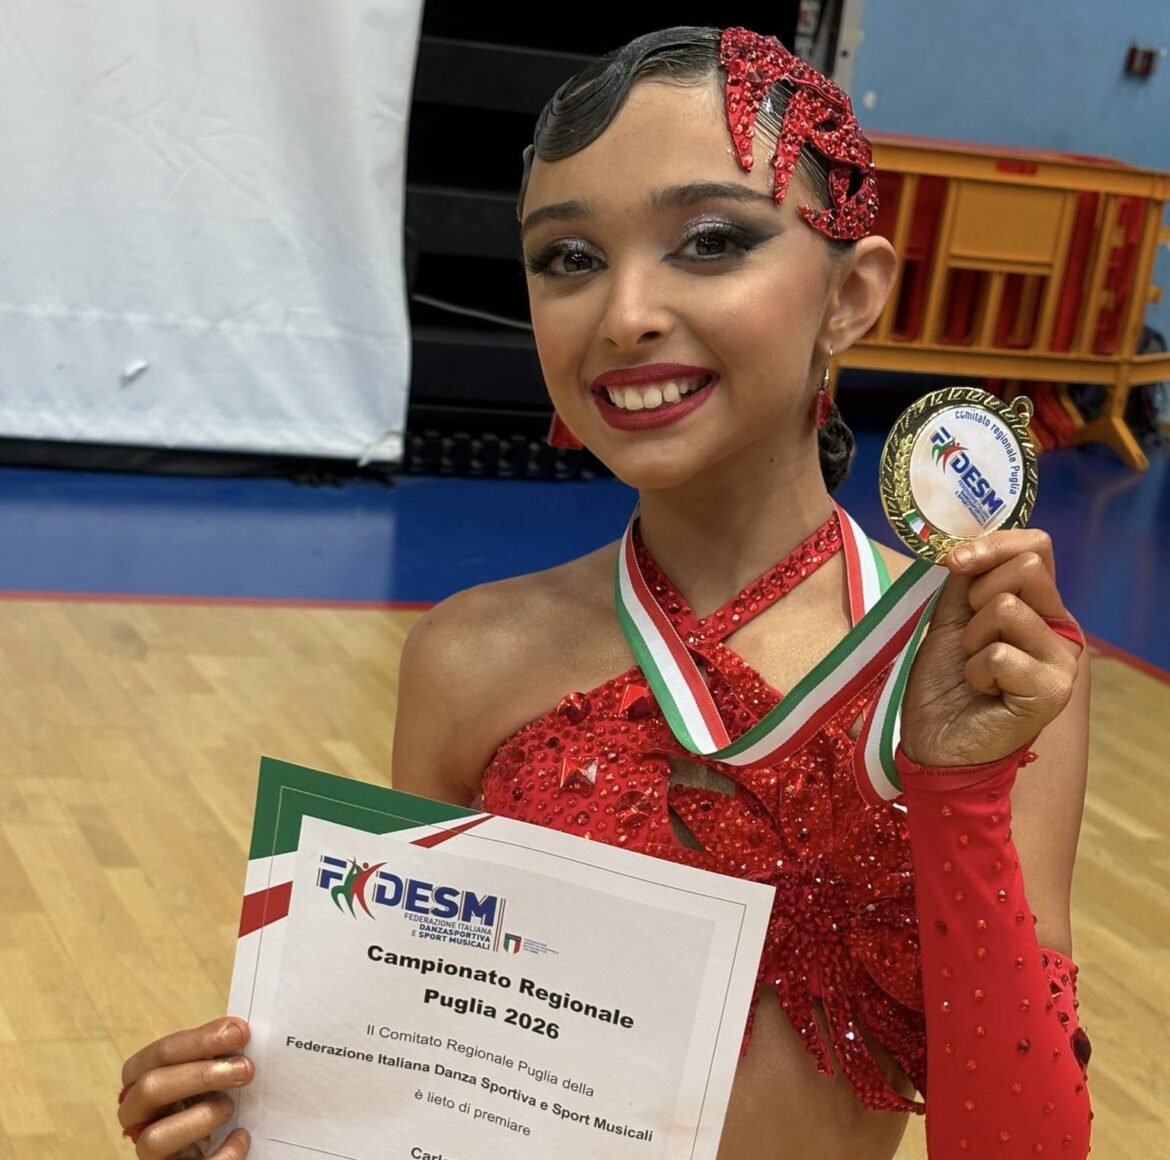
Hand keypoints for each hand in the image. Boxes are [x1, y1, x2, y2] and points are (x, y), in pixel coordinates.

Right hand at [118, 1016, 253, 1158]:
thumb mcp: (206, 1073)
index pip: (159, 1054)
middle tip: (245, 1069)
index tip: (240, 1032)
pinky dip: (222, 1154)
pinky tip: (241, 1137)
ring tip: (230, 1108)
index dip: (199, 1040)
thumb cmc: (207, 1099)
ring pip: (154, 1139)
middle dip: (201, 1075)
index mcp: (142, 1081)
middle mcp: (137, 1118)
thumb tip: (239, 1030)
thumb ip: (215, 1054)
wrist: (212, 1146)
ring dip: (201, 1117)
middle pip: (150, 1089)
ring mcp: (149, 1152)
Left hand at [898, 529, 1080, 767]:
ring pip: (1009, 607)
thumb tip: (967, 544)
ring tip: (975, 668)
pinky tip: (982, 691)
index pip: (1036, 547)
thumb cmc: (944, 682)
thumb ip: (966, 580)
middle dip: (977, 595)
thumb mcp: (950, 618)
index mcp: (1038, 606)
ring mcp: (1061, 660)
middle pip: (1026, 567)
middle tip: (968, 637)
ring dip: (972, 638)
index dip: (993, 544)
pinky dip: (976, 671)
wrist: (936, 741)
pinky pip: (1001, 652)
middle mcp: (1058, 628)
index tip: (955, 561)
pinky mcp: (1054, 690)